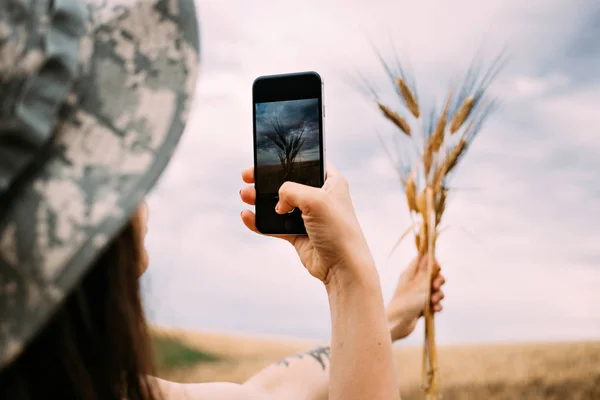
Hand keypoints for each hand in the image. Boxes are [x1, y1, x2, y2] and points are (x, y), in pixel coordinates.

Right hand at [240, 163, 374, 283]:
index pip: (308, 163)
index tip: (266, 159)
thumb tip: (278, 203)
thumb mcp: (315, 199)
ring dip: (260, 200)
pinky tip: (247, 216)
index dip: (288, 160)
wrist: (342, 267)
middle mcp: (320, 197)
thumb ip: (291, 191)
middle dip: (266, 180)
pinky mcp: (298, 234)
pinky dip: (260, 221)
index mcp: (331, 182)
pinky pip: (275, 224)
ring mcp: (308, 216)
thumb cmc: (338, 231)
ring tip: (245, 195)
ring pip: (278, 204)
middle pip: (288, 183)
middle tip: (248, 176)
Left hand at [386, 255, 445, 340]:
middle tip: (435, 286)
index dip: (433, 262)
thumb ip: (427, 269)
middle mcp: (414, 282)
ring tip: (434, 301)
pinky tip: (435, 309)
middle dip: (438, 281)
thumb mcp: (420, 284)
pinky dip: (436, 305)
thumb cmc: (407, 302)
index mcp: (410, 273)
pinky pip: (434, 302)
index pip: (423, 260)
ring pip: (435, 290)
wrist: (397, 324)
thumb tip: (429, 253)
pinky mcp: (421, 306)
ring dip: (438, 295)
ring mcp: (418, 294)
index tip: (437, 268)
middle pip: (432, 275)